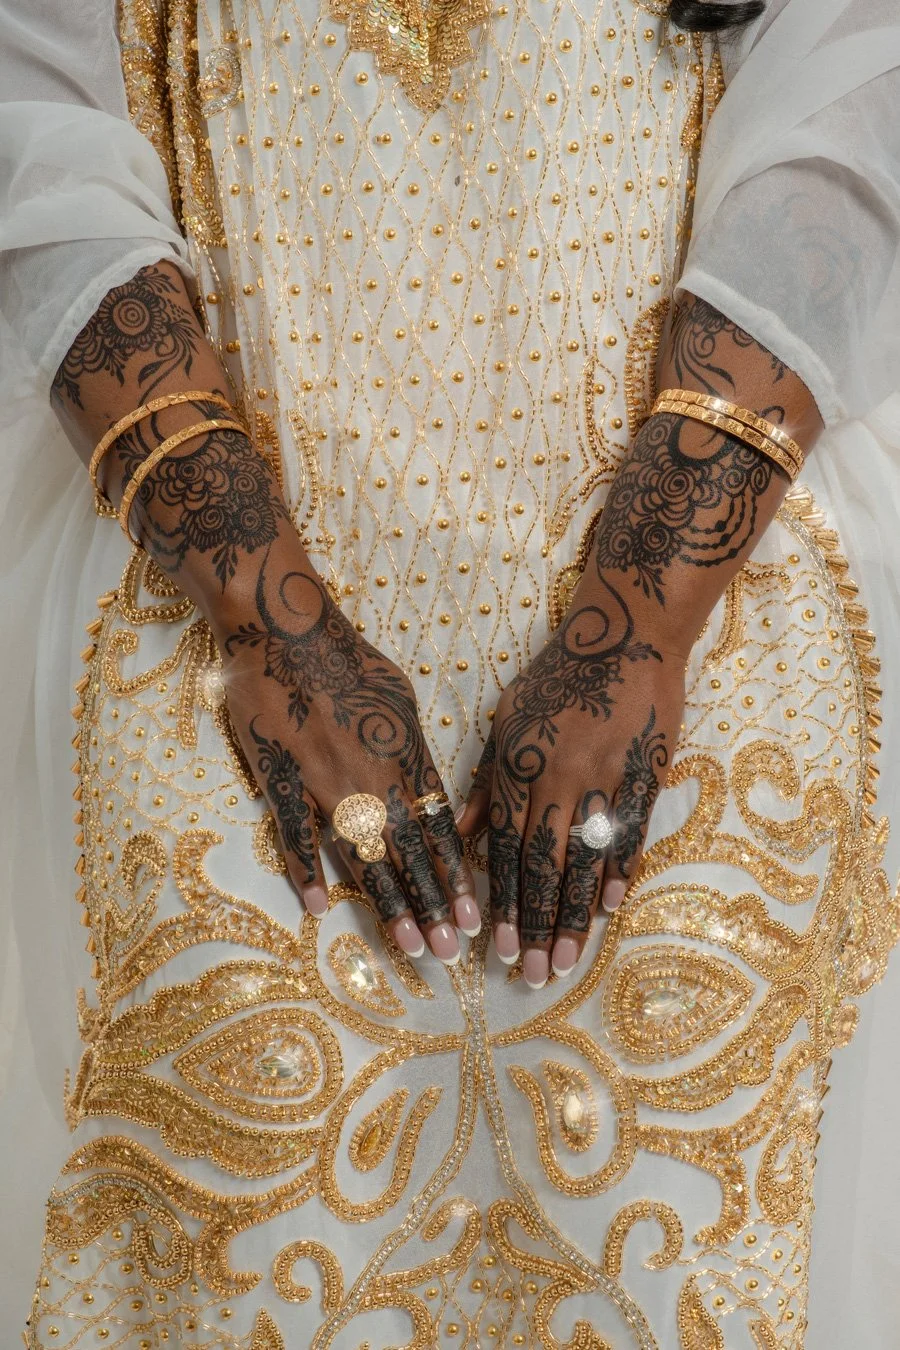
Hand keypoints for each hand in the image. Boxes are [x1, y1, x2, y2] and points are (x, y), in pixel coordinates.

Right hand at [215, 534, 479, 962]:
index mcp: (405, 757)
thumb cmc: (346, 657)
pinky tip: (320, 908)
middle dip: (433, 907)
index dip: (455, 876)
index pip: (438, 830)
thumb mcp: (400, 697)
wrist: (285, 630)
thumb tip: (424, 784)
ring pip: (363, 857)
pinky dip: (307, 872)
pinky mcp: (281, 782)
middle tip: (451, 952)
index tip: (473, 916)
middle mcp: (372, 779)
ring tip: (409, 946)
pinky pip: (296, 836)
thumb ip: (413, 747)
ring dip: (389, 905)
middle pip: (409, 855)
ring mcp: (325, 785)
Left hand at [458, 573, 684, 987]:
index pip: (504, 848)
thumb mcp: (507, 719)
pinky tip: (609, 910)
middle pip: (541, 866)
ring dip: (572, 917)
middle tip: (528, 974)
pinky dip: (618, 874)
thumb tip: (460, 834)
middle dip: (532, 925)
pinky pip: (629, 834)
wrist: (625, 634)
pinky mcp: (644, 774)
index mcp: (518, 768)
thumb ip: (486, 780)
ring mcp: (602, 779)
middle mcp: (556, 779)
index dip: (499, 901)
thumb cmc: (560, 677)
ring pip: (583, 861)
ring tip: (564, 962)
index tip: (493, 947)